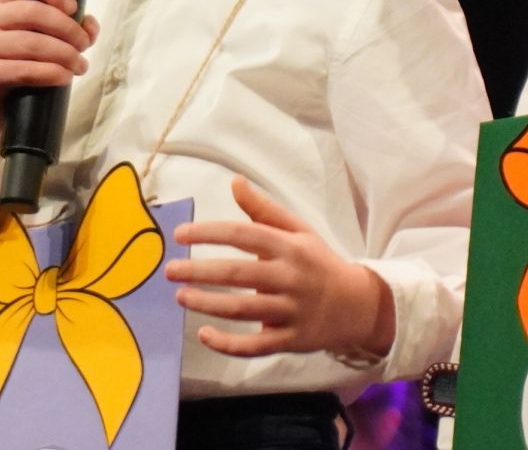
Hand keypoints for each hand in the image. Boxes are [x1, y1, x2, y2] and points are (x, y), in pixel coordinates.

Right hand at [0, 0, 97, 153]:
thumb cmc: (18, 62)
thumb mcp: (39, 37)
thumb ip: (67, 25)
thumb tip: (90, 26)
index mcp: (1, 0)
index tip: (74, 8)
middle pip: (35, 12)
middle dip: (68, 29)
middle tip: (84, 45)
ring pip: (33, 43)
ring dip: (66, 55)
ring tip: (80, 65)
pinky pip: (26, 70)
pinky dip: (52, 73)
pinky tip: (65, 77)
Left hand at [165, 176, 395, 358]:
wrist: (358, 305)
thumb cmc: (318, 262)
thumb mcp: (298, 231)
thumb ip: (264, 210)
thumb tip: (234, 181)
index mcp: (289, 247)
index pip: (243, 235)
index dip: (209, 233)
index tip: (179, 234)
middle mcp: (289, 278)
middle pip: (238, 274)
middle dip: (200, 271)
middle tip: (169, 271)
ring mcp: (291, 312)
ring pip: (243, 311)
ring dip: (208, 304)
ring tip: (180, 296)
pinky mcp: (291, 340)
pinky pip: (255, 346)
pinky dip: (228, 344)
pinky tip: (204, 335)